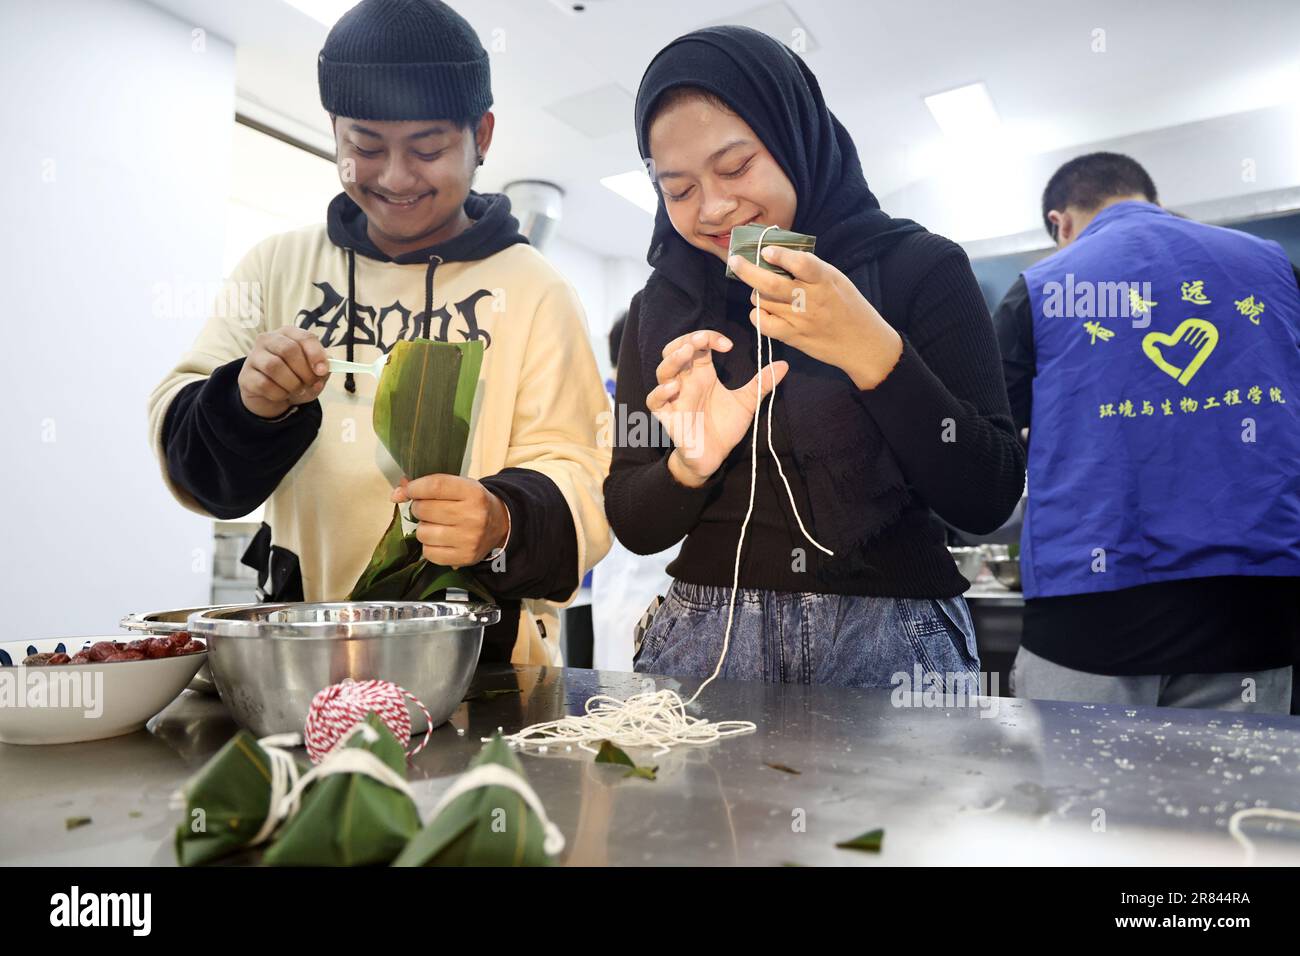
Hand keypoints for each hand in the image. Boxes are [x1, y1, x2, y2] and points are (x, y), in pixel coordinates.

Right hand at [238, 326, 329, 418]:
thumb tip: (323, 373)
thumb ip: (322, 372)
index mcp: (289, 334)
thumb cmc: (295, 379)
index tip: (322, 371)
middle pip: (289, 349)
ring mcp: (254, 356)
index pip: (305, 337)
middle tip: (310, 383)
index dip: (316, 354)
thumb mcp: (313, 375)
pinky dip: (279, 394)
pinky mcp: (245, 375)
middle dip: (304, 371)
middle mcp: (269, 340)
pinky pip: (264, 384)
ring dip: (292, 383)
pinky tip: (282, 395)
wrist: (271, 397)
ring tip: (297, 390)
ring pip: (274, 366)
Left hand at [393, 475, 508, 568]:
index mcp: (473, 492)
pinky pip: (428, 553)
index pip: (435, 486)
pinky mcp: (464, 557)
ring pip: (423, 533)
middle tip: (429, 510)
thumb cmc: (471, 502)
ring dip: (423, 528)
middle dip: (419, 508)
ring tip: (436, 525)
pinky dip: (429, 546)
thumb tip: (396, 493)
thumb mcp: (457, 486)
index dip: (414, 488)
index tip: (408, 490)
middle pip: (424, 510)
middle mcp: (473, 516)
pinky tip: (440, 540)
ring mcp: (469, 539)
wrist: (499, 525)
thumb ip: (427, 486)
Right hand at [646, 329, 787, 487]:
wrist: (714, 457)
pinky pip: (654, 400)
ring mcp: (675, 398)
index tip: (728, 345)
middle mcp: (686, 381)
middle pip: (675, 350)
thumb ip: (762, 384)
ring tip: (687, 354)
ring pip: (663, 371)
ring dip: (673, 360)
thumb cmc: (724, 427)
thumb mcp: (747, 403)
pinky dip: (661, 392)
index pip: (698, 344)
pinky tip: (675, 388)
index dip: (709, 337)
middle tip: (700, 341)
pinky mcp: (668, 416)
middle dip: (685, 341)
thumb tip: (785, 365)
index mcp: (702, 373)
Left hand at [728, 247, 902, 389]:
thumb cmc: (849, 306)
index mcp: (825, 280)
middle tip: (735, 261)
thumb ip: (811, 269)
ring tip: (762, 290)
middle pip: (770, 283)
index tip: (766, 249)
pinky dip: (758, 315)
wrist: (862, 344)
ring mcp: (800, 320)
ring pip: (763, 301)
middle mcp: (810, 299)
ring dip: (756, 292)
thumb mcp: (836, 280)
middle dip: (747, 270)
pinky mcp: (793, 337)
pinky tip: (762, 310)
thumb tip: (779, 254)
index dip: (781, 255)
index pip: (801, 263)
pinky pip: (764, 324)